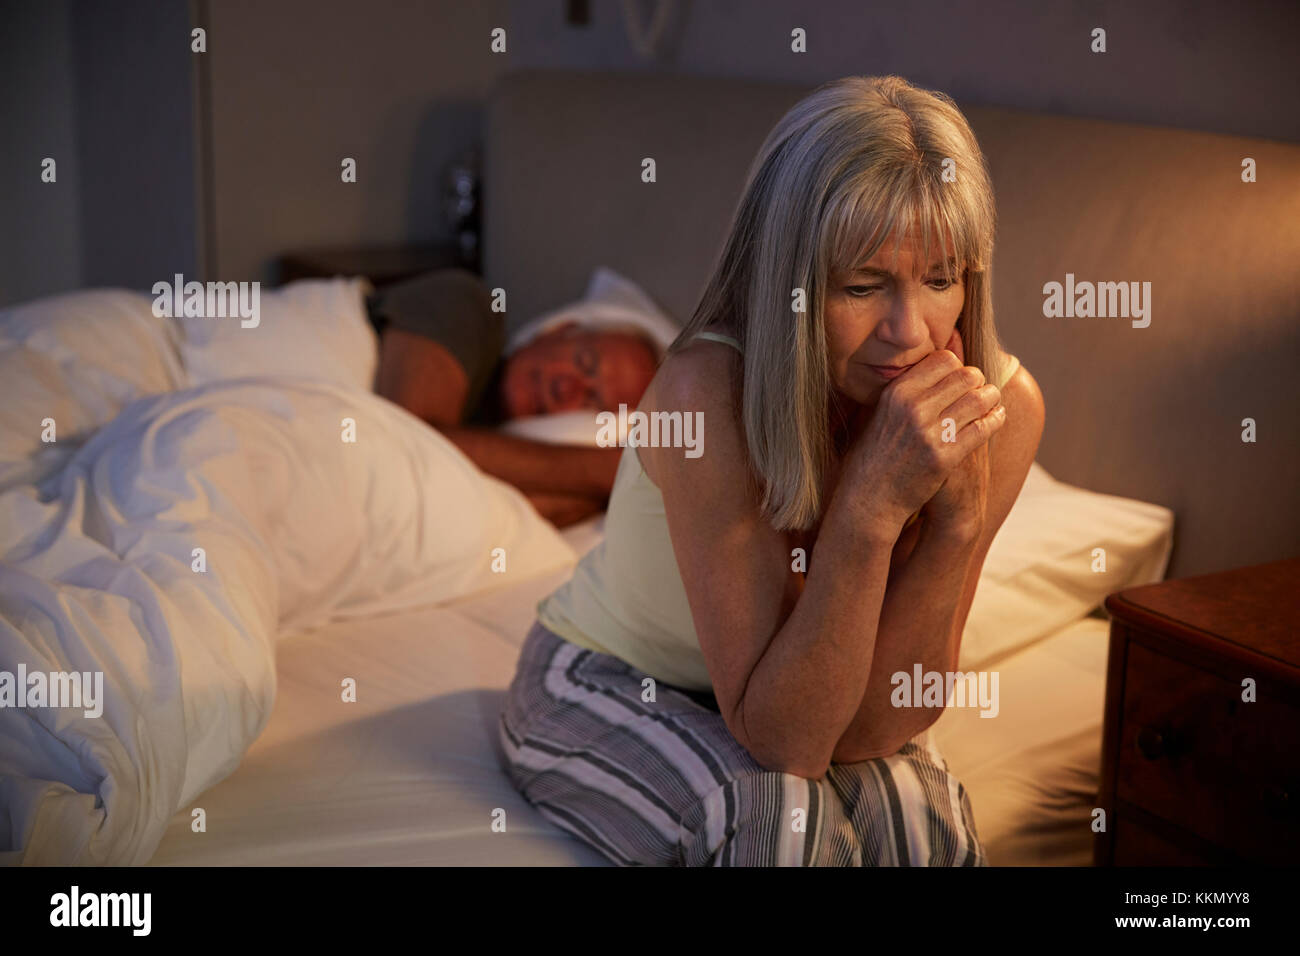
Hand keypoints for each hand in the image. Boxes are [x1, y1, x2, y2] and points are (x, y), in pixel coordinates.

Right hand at [837, 327, 1005, 537]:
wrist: (869, 497)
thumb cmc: (876, 454)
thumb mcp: (881, 413)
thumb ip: (906, 388)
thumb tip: (936, 362)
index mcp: (897, 392)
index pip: (943, 361)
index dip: (957, 368)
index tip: (959, 379)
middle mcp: (912, 408)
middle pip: (966, 375)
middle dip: (977, 381)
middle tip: (980, 389)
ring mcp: (929, 433)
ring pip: (979, 399)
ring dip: (991, 398)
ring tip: (991, 401)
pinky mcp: (945, 458)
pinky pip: (982, 428)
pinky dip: (995, 419)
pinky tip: (996, 418)